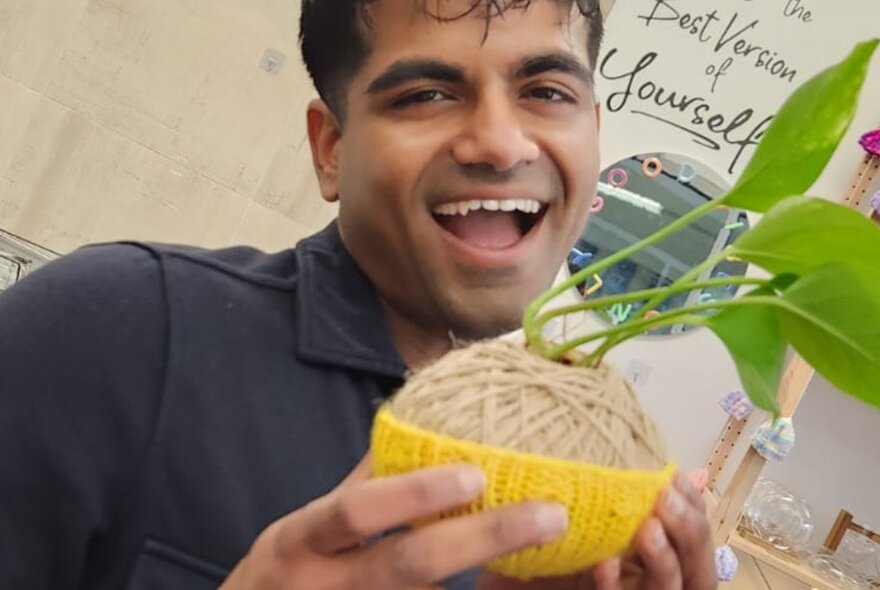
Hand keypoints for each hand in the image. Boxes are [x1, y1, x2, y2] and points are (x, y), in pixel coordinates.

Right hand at [220, 456, 568, 589]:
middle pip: (409, 566)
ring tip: (563, 558)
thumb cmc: (284, 576)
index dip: (414, 493)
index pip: (356, 512)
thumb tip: (412, 427)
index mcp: (301, 542)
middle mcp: (325, 588)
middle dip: (484, 538)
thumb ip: (360, 486)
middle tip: (551, 516)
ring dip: (494, 582)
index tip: (476, 472)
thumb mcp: (307, 528)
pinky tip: (520, 587)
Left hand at [479, 469, 715, 589]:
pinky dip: (616, 588)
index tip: (675, 476)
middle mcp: (647, 581)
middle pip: (697, 568)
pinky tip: (604, 566)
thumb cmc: (543, 548)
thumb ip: (618, 492)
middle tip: (664, 496)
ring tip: (647, 529)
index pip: (694, 537)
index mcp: (652, 556)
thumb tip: (675, 462)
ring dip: (663, 561)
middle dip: (689, 532)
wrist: (502, 580)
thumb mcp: (583, 512)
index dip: (695, 509)